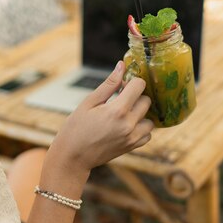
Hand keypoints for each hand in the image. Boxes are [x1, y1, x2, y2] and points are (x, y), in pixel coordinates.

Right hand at [46, 61, 153, 178]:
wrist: (72, 157)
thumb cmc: (76, 128)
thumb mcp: (89, 102)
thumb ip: (109, 84)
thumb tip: (122, 66)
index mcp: (117, 110)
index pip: (139, 85)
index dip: (131, 82)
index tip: (121, 86)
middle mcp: (129, 124)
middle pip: (146, 100)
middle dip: (135, 96)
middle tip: (120, 99)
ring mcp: (132, 137)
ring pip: (150, 118)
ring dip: (140, 113)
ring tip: (124, 114)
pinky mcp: (132, 147)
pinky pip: (148, 134)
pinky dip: (141, 128)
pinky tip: (127, 126)